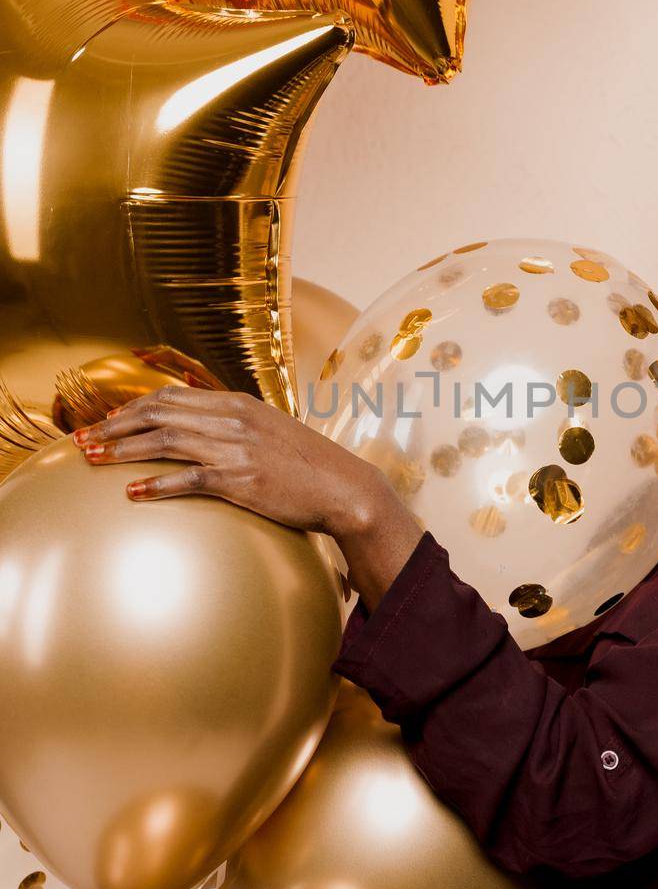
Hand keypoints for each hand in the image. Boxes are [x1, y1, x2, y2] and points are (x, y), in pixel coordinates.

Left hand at [71, 384, 380, 536]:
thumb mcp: (268, 432)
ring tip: (93, 459)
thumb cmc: (306, 466)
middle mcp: (232, 419)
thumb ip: (232, 426)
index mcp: (236, 404)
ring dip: (123, 449)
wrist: (344, 487)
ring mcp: (237, 448)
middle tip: (82, 440)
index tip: (103, 421)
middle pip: (158, 411)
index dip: (130, 407)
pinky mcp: (242, 480)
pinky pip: (189, 478)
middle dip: (114, 424)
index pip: (170, 396)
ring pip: (165, 439)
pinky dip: (157, 483)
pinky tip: (132, 492)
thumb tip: (194, 430)